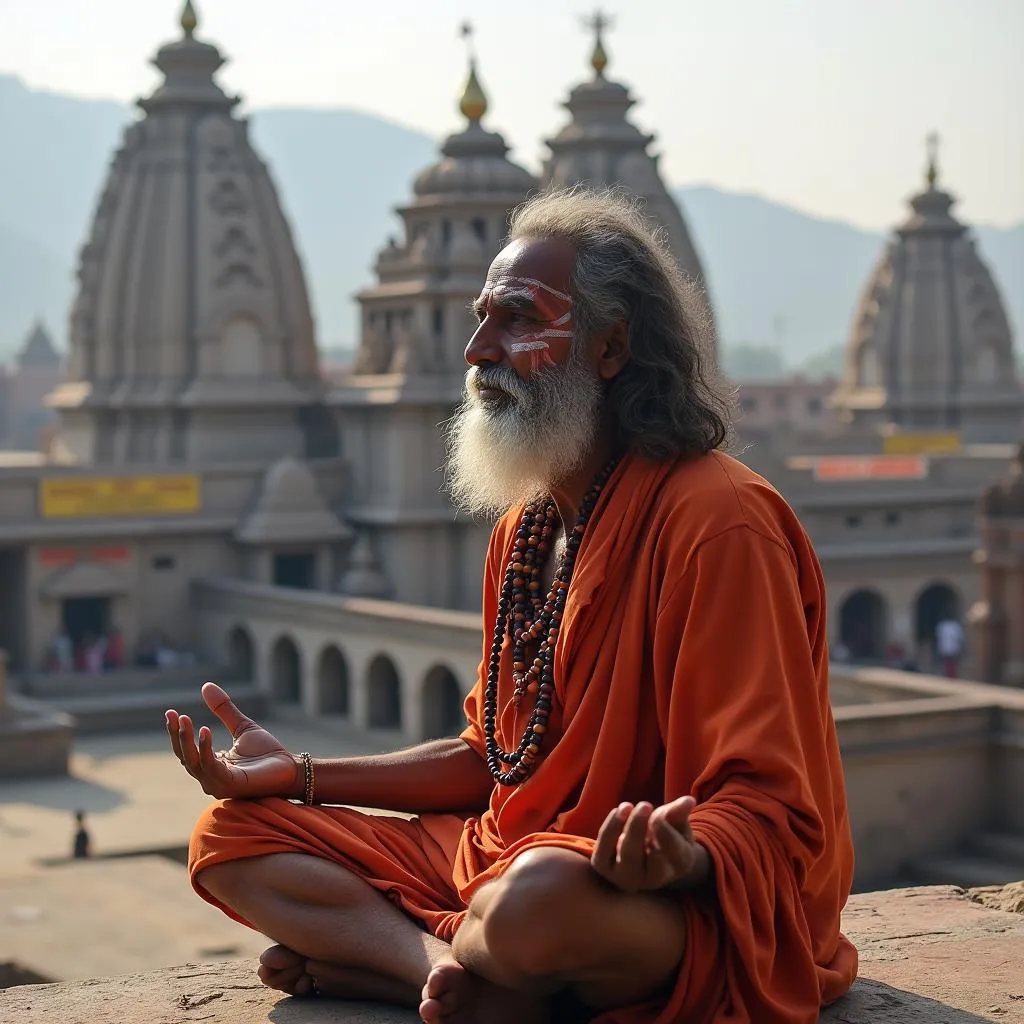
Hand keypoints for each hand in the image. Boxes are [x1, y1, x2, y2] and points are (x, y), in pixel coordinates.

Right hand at [166, 682, 301, 799]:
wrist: (291, 768)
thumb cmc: (268, 753)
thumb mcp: (242, 727)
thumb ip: (224, 710)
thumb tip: (205, 686)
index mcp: (212, 766)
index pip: (187, 750)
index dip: (177, 732)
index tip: (170, 712)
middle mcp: (211, 778)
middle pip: (185, 757)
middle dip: (177, 735)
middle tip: (173, 714)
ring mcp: (219, 784)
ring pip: (193, 763)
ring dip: (187, 740)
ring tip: (185, 719)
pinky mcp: (231, 785)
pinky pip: (211, 767)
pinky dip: (205, 749)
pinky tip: (204, 730)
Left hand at [590, 796, 708, 892]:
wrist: (645, 853)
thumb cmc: (665, 834)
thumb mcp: (676, 823)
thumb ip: (679, 813)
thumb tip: (688, 800)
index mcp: (677, 866)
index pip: (673, 854)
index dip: (665, 834)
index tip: (659, 816)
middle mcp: (651, 879)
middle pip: (643, 859)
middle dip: (639, 830)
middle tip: (645, 805)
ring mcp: (626, 877)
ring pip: (623, 856)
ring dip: (623, 828)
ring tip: (628, 806)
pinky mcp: (604, 868)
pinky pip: (603, 851)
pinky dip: (610, 830)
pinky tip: (619, 811)